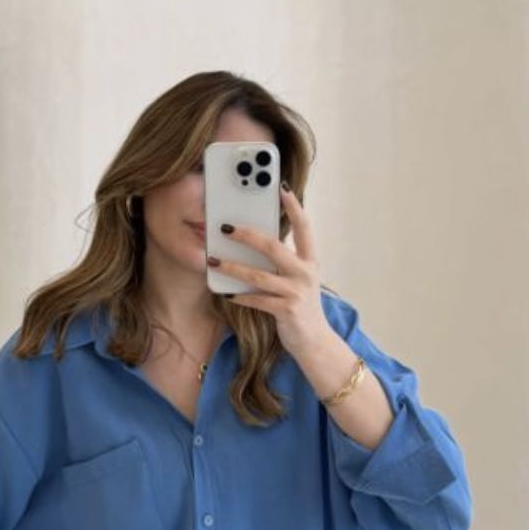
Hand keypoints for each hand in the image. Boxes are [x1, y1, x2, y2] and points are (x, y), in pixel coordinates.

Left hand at [207, 184, 331, 356]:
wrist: (315, 342)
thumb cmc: (301, 307)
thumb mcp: (297, 280)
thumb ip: (283, 263)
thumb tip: (254, 244)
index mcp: (309, 261)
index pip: (304, 227)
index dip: (294, 207)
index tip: (282, 187)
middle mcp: (305, 273)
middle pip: (274, 247)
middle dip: (247, 235)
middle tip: (225, 227)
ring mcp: (296, 292)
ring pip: (259, 276)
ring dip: (233, 267)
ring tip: (213, 260)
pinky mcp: (287, 311)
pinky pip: (257, 300)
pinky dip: (240, 296)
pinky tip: (225, 293)